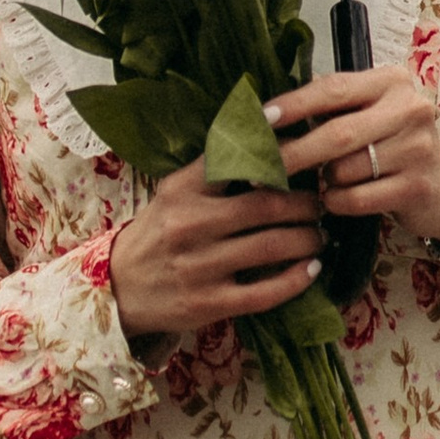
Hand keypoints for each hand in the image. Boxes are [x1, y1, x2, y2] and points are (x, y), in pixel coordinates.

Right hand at [104, 158, 323, 337]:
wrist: (119, 287)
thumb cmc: (159, 232)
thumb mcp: (176, 191)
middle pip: (266, 205)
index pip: (238, 161)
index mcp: (183, 189)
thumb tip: (272, 135)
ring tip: (319, 235)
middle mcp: (190, 224)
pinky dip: (296, 279)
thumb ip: (216, 169)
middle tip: (320, 204)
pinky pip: (265, 292)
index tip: (307, 152)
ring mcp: (199, 266)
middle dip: (306, 204)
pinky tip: (312, 269)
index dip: (280, 155)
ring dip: (307, 239)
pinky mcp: (208, 303)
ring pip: (272, 246)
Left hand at [265, 65, 439, 248]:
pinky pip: (357, 198)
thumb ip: (331, 110)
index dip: (294, 105)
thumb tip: (268, 117)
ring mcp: (418, 147)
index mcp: (392, 81)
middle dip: (294, 153)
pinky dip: (337, 201)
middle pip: (336, 133)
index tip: (261, 119)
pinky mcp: (417, 186)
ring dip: (323, 181)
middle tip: (261, 168)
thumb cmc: (393, 147)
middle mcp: (410, 108)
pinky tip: (336, 199)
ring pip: (344, 169)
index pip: (334, 89)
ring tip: (324, 181)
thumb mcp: (369, 116)